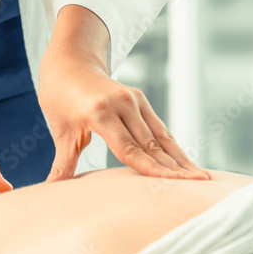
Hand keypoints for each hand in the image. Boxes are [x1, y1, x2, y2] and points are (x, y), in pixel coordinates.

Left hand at [39, 7, 208, 181]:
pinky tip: (186, 162)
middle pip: (152, 144)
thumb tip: (50, 191)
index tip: (172, 184)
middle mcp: (122, 104)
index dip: (151, 169)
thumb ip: (62, 163)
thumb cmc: (60, 98)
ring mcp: (134, 100)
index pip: (130, 148)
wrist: (70, 62)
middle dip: (176, 167)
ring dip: (181, 158)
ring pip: (161, 136)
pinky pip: (159, 127)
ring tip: (202, 176)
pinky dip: (173, 146)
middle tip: (199, 184)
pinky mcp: (139, 99)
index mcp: (100, 113)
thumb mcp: (60, 130)